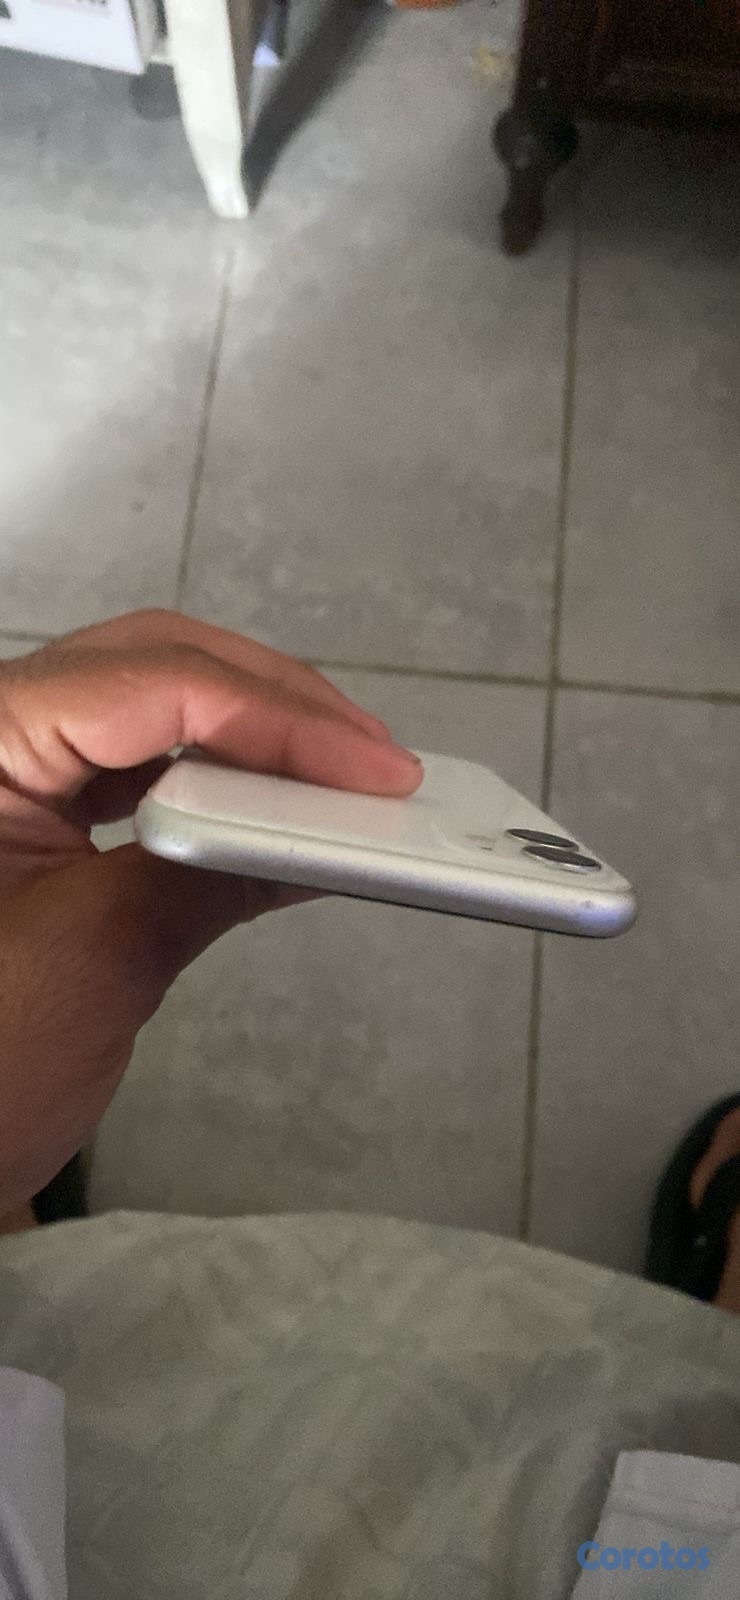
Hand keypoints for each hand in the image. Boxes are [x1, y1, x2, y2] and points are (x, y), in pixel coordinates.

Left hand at [0, 610, 422, 1212]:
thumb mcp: (96, 959)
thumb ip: (210, 874)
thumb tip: (326, 827)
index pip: (146, 684)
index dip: (275, 717)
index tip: (372, 767)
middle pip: (152, 666)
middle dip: (273, 703)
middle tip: (374, 760)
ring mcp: (15, 769)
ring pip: (153, 705)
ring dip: (254, 735)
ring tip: (345, 780)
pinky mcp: (40, 810)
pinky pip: (142, 765)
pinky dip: (221, 783)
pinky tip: (282, 812)